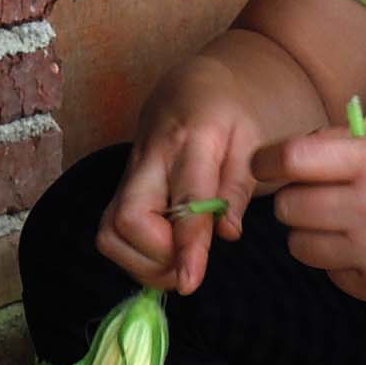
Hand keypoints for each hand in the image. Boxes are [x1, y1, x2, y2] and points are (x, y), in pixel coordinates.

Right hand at [97, 55, 269, 294]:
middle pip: (127, 219)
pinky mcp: (120, 186)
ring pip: (110, 231)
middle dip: (156, 258)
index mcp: (193, 138)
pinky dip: (134, 255)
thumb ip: (238, 189)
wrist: (198, 82)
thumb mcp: (255, 142)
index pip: (184, 200)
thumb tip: (226, 234)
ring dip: (142, 262)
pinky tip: (165, 251)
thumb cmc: (234, 111)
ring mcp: (129, 172)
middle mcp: (150, 155)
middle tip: (189, 266)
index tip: (190, 281)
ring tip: (178, 261)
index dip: (186, 245)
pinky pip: (111, 231)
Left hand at [254, 131, 365, 304]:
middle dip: (294, 199)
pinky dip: (340, 263)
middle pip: (288, 208)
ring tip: (341, 224)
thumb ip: (349, 150)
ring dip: (311, 234)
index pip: (292, 161)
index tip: (264, 164)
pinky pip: (332, 276)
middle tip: (315, 196)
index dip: (267, 161)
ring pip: (300, 247)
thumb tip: (293, 155)